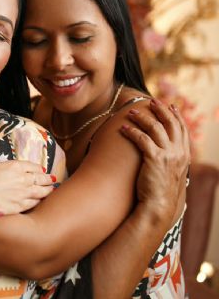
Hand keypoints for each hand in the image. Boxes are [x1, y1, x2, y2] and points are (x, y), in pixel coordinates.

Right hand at [0, 160, 54, 215]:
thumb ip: (5, 169)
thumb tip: (9, 171)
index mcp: (14, 166)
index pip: (33, 166)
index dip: (39, 168)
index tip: (42, 170)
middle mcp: (22, 178)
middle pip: (40, 178)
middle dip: (47, 179)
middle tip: (52, 179)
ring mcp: (22, 193)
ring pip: (40, 191)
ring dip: (47, 190)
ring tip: (52, 189)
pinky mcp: (18, 206)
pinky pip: (33, 203)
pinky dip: (38, 201)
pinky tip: (40, 200)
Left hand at [121, 99, 189, 224]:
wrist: (158, 206)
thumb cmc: (160, 191)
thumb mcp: (171, 173)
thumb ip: (171, 160)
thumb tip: (164, 153)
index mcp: (184, 155)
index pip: (182, 129)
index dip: (176, 116)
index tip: (170, 106)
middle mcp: (178, 153)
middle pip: (170, 124)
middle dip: (160, 110)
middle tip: (150, 101)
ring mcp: (168, 155)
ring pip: (156, 128)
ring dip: (143, 117)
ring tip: (131, 112)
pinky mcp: (154, 159)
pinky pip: (142, 139)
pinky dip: (132, 131)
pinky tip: (123, 127)